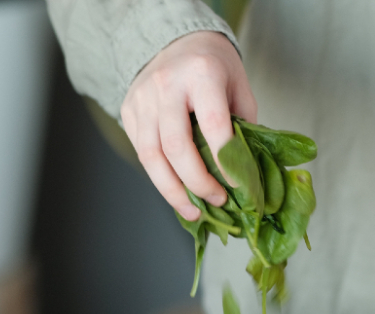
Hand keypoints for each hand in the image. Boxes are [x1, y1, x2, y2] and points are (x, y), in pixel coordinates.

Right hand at [120, 31, 256, 220]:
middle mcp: (167, 85)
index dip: (225, 161)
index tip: (238, 186)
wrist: (174, 39)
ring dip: (173, 191)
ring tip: (193, 212)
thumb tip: (247, 172)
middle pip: (176, 146)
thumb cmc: (214, 66)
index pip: (212, 124)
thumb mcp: (239, 86)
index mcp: (201, 75)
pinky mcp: (128, 110)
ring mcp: (142, 98)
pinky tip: (178, 193)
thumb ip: (244, 126)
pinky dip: (160, 178)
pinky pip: (142, 152)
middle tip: (217, 201)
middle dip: (198, 183)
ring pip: (151, 156)